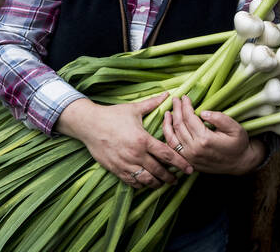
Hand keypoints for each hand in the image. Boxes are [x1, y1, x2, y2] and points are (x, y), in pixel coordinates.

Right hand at [55, 93, 192, 188]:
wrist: (89, 124)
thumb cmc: (112, 115)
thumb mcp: (133, 109)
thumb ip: (152, 104)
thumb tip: (167, 94)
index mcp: (143, 140)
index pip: (167, 155)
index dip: (181, 163)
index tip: (190, 169)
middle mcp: (136, 154)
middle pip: (159, 171)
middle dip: (170, 177)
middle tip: (177, 180)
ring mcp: (125, 163)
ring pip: (146, 180)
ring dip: (156, 183)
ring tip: (162, 183)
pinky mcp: (116, 169)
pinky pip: (132, 182)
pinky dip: (141, 184)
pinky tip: (145, 182)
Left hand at [162, 96, 264, 174]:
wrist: (240, 164)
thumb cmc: (239, 144)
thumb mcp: (236, 129)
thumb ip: (220, 119)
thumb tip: (203, 112)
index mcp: (205, 140)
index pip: (189, 118)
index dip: (185, 106)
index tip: (185, 97)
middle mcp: (194, 149)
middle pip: (179, 125)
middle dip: (176, 110)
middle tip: (175, 99)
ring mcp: (189, 157)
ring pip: (172, 136)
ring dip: (168, 122)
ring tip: (168, 111)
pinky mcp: (187, 161)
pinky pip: (173, 147)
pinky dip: (168, 136)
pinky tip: (167, 127)